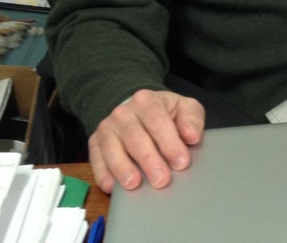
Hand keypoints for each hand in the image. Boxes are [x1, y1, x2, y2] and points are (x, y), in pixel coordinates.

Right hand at [88, 89, 204, 193]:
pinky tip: (111, 186)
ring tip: (134, 185)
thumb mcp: (183, 108)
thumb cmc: (164, 113)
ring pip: (112, 149)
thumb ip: (191, 119)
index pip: (158, 122)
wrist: (137, 109)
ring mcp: (107, 127)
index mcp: (147, 101)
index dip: (170, 143)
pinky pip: (96, 159)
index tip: (181, 162)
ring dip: (123, 168)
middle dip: (149, 160)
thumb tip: (191, 136)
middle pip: (135, 138)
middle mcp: (124, 112)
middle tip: (162, 180)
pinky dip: (102, 173)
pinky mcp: (95, 142)